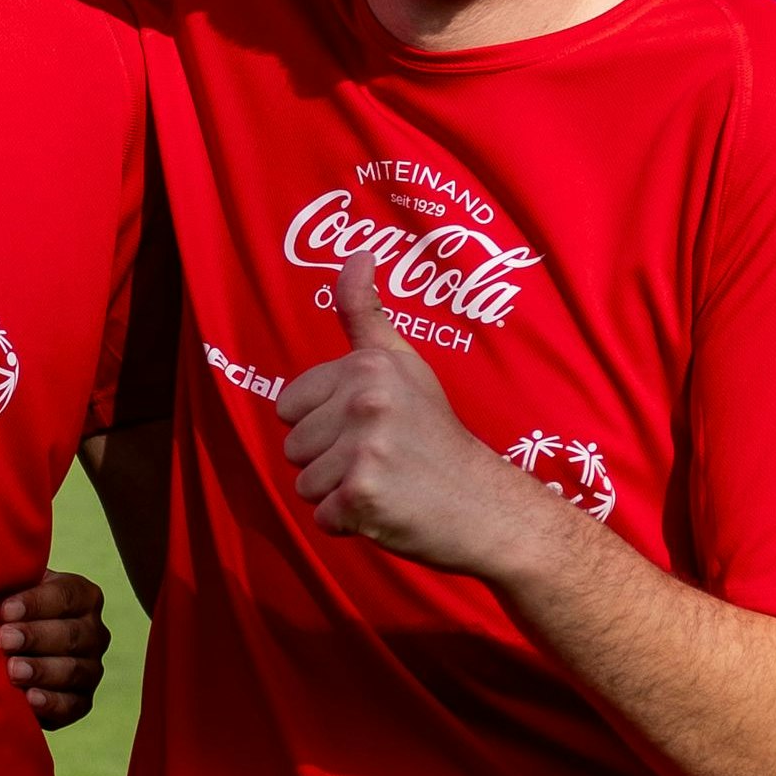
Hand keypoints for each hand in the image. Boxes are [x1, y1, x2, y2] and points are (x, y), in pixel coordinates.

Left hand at [0, 570, 110, 728]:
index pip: (66, 595)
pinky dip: (52, 703)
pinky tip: (30, 699)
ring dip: (42, 670)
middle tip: (4, 640)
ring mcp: (91, 668)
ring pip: (75, 670)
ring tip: (12, 670)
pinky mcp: (82, 701)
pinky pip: (74, 705)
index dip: (36, 603)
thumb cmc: (5, 613)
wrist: (6, 652)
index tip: (5, 610)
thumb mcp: (8, 591)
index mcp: (81, 596)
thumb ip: (5, 583)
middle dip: (36, 637)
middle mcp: (94, 631)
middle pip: (72, 634)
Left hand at [275, 254, 569, 580]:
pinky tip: (386, 509)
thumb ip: (366, 313)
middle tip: (383, 460)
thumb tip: (356, 252)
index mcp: (367, 367)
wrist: (486, 504)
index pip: (288, 407)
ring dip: (337, 494)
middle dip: (330, 462)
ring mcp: (365, 449)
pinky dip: (349, 523)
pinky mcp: (363, 495)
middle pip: (293, 446)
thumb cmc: (436, 435)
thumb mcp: (404, 364)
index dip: (323, 425)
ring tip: (386, 482)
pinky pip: (322, 518)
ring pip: (303, 484)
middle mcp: (365, 401)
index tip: (371, 428)